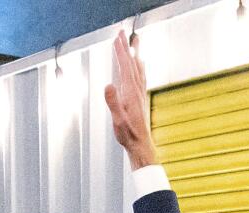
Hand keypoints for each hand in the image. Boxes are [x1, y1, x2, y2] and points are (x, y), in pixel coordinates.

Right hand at [105, 33, 158, 168]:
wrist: (140, 145)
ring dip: (134, 53)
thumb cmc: (128, 134)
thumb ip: (113, 102)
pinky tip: (139, 63)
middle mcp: (137, 90)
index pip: (125, 67)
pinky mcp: (140, 98)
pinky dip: (139, 65)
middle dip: (126, 47)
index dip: (121, 52)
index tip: (117, 38)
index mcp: (130, 92)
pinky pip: (140, 76)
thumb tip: (108, 85)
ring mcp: (140, 93)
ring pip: (138, 68)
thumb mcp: (117, 119)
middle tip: (122, 32)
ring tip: (135, 40)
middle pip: (132, 63)